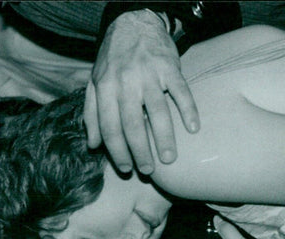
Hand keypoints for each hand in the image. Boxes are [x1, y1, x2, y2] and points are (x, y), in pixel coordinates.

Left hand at [85, 9, 199, 174]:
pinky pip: (181, 91)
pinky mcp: (169, 66)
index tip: (125, 168)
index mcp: (105, 87)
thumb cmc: (113, 59)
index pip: (109, 126)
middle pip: (132, 124)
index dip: (116, 150)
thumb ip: (91, 114)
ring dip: (163, 138)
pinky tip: (193, 128)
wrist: (134, 22)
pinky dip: (188, 110)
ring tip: (168, 158)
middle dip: (139, 151)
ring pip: (157, 111)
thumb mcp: (95, 82)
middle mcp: (125, 81)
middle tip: (147, 170)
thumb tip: (92, 145)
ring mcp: (149, 73)